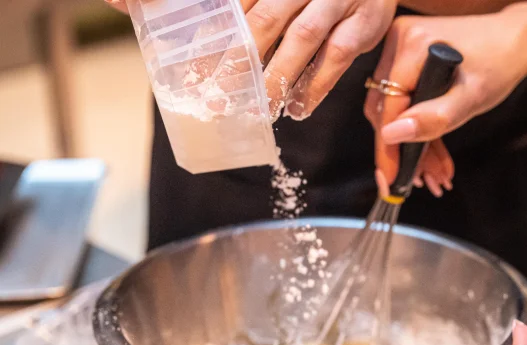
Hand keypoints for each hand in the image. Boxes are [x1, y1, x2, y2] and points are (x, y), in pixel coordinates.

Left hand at [104, 0, 396, 120]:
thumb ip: (221, 7)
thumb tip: (121, 3)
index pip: (233, 1)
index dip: (209, 32)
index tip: (186, 67)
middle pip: (262, 20)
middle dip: (235, 62)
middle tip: (215, 98)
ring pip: (301, 39)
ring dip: (276, 78)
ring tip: (256, 111)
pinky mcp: (364, 22)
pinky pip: (337, 58)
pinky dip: (315, 87)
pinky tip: (296, 110)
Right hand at [365, 9, 526, 185]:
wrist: (515, 43)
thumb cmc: (500, 62)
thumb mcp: (470, 97)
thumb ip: (433, 118)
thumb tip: (392, 134)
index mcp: (411, 46)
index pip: (387, 108)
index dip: (388, 148)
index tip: (391, 180)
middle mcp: (399, 44)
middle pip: (386, 112)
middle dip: (406, 151)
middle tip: (425, 181)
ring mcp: (399, 53)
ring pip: (393, 114)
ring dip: (413, 147)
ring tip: (435, 174)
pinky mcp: (404, 64)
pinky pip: (402, 105)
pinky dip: (418, 132)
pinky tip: (432, 156)